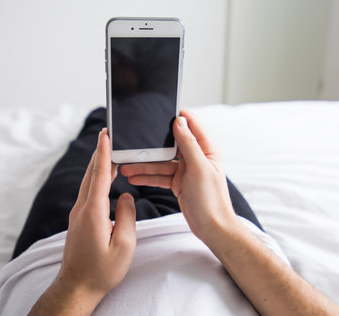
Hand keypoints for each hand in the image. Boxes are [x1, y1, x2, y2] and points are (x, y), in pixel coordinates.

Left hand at [30, 128, 135, 315]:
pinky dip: (96, 179)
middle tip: (108, 134)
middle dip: (100, 152)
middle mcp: (81, 209)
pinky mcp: (78, 221)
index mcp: (93, 212)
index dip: (103, 153)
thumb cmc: (102, 270)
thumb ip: (127, 216)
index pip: (99, 175)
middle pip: (91, 174)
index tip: (105, 134)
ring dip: (98, 165)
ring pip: (88, 183)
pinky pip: (88, 193)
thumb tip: (125, 196)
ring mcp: (77, 215)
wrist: (77, 286)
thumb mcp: (124, 245)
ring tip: (109, 151)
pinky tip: (103, 178)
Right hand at [120, 109, 238, 242]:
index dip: (177, 116)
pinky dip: (147, 177)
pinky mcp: (178, 183)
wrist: (213, 228)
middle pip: (170, 144)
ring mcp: (186, 171)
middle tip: (133, 143)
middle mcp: (196, 157)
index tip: (159, 110)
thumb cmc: (212, 200)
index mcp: (206, 149)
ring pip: (161, 162)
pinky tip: (133, 177)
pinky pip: (159, 176)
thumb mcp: (199, 168)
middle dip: (152, 144)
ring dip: (144, 164)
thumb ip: (189, 144)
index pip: (191, 124)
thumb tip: (179, 121)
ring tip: (126, 166)